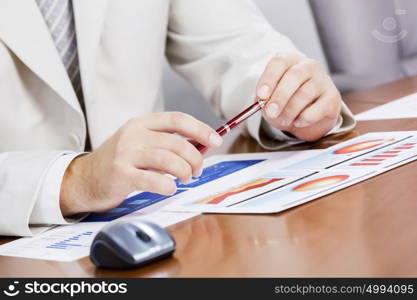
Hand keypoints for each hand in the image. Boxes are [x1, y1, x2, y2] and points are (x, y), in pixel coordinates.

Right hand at [60, 112, 222, 215]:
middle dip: (194, 158)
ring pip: (168, 159)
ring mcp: (126, 153)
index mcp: (142, 123)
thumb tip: (202, 147)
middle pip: (177, 142)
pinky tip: (169, 188)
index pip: (177, 119)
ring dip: (184, 171)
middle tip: (197, 170)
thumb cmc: (120, 161)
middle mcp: (134, 134)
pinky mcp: (121, 174)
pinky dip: (168, 186)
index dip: (200, 129)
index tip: (215, 140)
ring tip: (185, 179)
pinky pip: (153, 180)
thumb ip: (168, 144)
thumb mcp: (142, 144)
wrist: (85, 178)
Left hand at [257, 53, 341, 141]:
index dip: (269, 79)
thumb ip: (266, 100)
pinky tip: (298, 122)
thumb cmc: (285, 102)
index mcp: (289, 61)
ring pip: (305, 93)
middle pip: (294, 76)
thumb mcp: (270, 99)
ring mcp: (323, 80)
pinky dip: (305, 118)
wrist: (307, 116)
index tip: (261, 96)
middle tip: (271, 112)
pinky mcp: (333, 97)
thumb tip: (266, 106)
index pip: (279, 62)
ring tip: (283, 121)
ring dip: (290, 111)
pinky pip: (319, 108)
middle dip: (280, 96)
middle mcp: (308, 66)